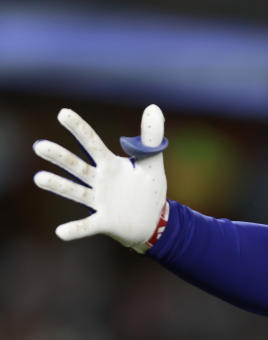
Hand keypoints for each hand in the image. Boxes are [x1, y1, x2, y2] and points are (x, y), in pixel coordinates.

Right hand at [34, 105, 167, 252]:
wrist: (155, 222)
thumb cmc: (148, 190)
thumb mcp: (152, 163)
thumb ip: (151, 138)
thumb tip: (153, 107)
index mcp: (110, 165)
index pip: (92, 143)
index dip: (80, 129)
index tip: (63, 113)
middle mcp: (99, 181)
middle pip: (77, 166)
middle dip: (60, 157)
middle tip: (40, 146)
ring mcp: (100, 201)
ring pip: (76, 191)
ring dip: (58, 185)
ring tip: (39, 178)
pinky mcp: (105, 221)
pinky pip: (87, 226)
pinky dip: (75, 229)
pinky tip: (61, 232)